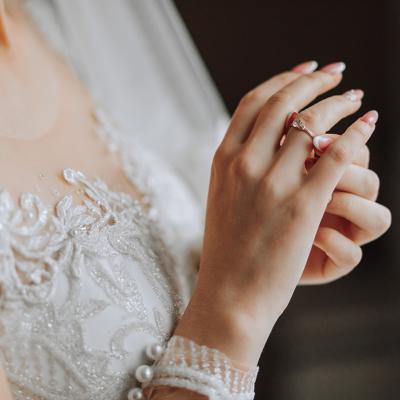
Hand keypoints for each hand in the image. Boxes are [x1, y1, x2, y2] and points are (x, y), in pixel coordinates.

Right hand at [176, 61, 384, 365]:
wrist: (228, 293)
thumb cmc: (226, 249)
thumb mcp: (222, 197)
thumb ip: (237, 166)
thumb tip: (263, 141)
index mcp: (223, 160)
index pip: (252, 103)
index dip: (281, 79)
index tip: (303, 71)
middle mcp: (245, 163)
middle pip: (283, 102)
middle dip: (312, 80)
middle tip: (334, 72)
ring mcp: (273, 183)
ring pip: (312, 124)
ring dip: (338, 103)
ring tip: (354, 97)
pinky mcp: (303, 205)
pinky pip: (336, 156)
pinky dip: (356, 135)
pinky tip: (369, 122)